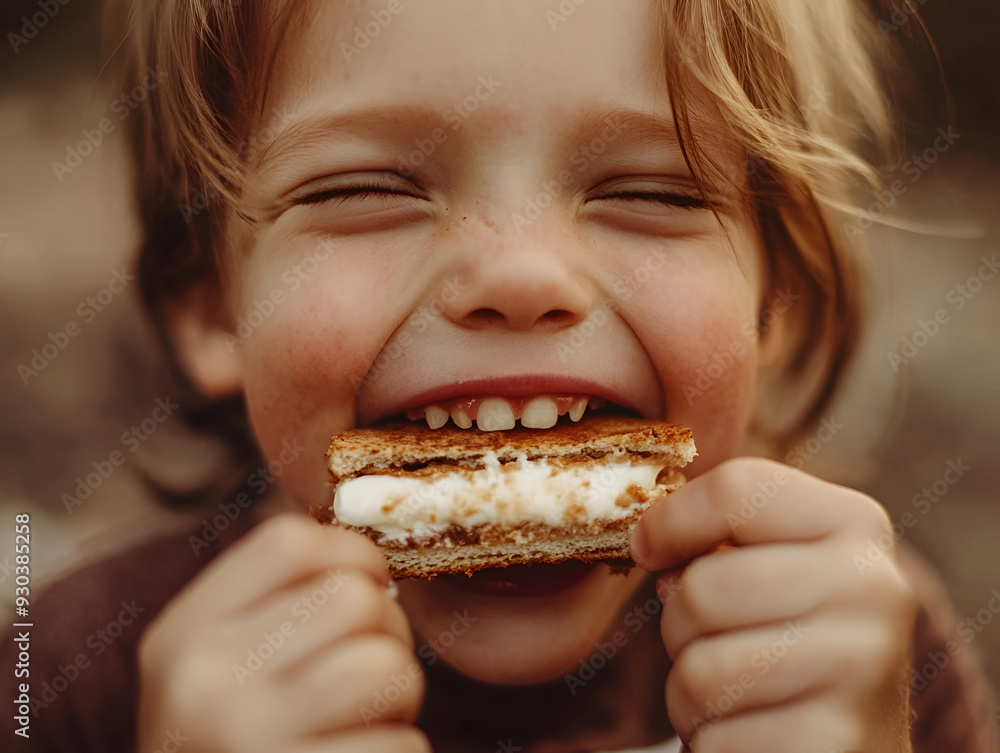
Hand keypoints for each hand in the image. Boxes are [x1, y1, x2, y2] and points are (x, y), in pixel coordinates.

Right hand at [136, 514, 428, 752]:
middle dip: (386, 634)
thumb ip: (276, 608)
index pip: (290, 541)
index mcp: (182, 636)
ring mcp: (248, 743)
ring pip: (388, 667)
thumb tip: (372, 561)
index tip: (364, 590)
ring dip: (399, 696)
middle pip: (355, 599)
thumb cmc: (231, 749)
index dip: (351, 556)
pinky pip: (404, 746)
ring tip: (364, 722)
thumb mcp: (214, 672)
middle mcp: (203, 684)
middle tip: (366, 676)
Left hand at [631, 458, 915, 752]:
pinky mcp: (833, 743)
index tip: (649, 549)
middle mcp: (873, 586)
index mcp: (854, 523)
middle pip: (703, 586)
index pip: (738, 488)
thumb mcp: (772, 566)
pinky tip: (756, 736)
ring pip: (701, 669)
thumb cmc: (788, 646)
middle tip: (712, 644)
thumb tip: (650, 538)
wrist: (848, 747)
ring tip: (737, 696)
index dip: (671, 520)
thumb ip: (721, 533)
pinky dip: (714, 743)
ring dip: (692, 695)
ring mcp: (862, 669)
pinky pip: (716, 737)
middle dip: (680, 625)